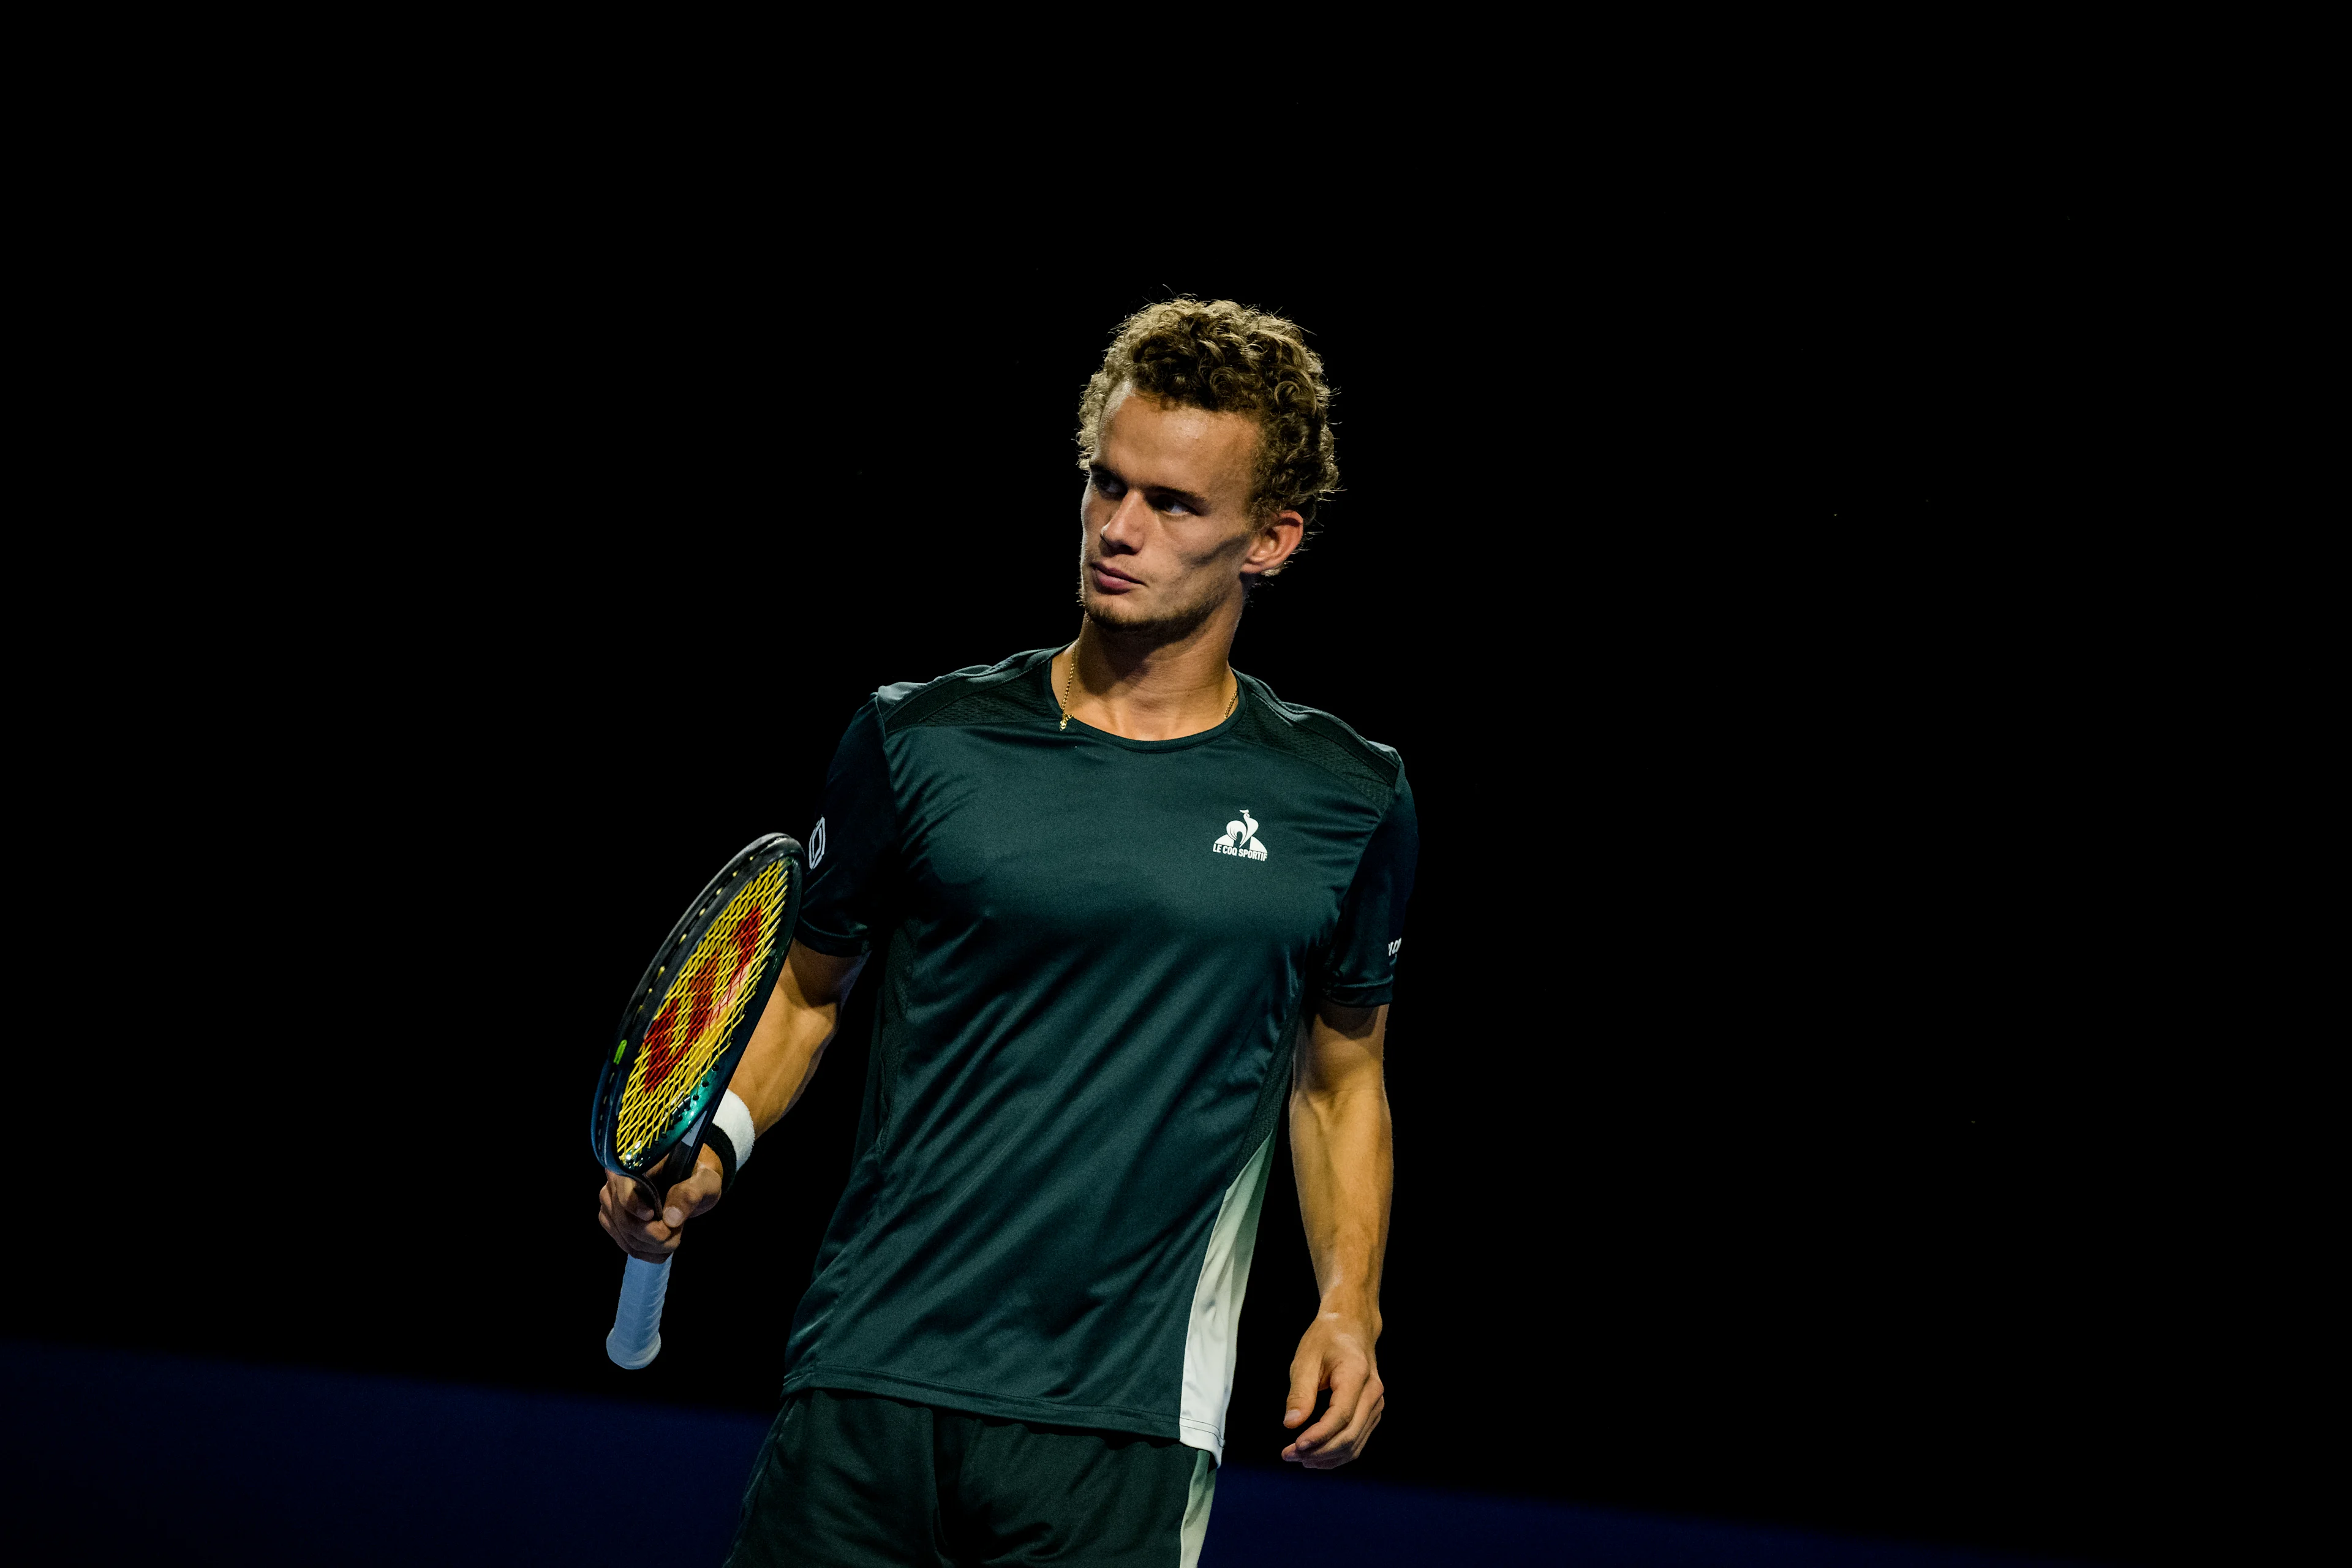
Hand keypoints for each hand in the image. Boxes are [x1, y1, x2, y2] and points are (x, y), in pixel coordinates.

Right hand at [595, 1146, 721, 1262]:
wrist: (691, 1185)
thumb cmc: (696, 1177)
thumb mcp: (703, 1181)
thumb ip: (689, 1194)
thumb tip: (671, 1218)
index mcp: (636, 1163)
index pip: (624, 1188)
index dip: (635, 1206)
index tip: (653, 1217)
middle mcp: (616, 1181)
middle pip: (625, 1218)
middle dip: (652, 1235)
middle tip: (676, 1236)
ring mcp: (611, 1202)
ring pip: (625, 1235)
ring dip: (651, 1246)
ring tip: (674, 1239)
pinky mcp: (614, 1220)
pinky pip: (624, 1243)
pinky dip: (645, 1251)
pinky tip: (662, 1249)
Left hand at [1281, 1307, 1383, 1468]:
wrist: (1351, 1326)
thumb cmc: (1327, 1339)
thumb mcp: (1306, 1359)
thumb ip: (1300, 1393)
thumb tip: (1291, 1424)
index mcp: (1356, 1374)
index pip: (1340, 1416)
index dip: (1318, 1436)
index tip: (1294, 1446)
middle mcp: (1372, 1392)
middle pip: (1349, 1435)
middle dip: (1318, 1451)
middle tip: (1288, 1455)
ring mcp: (1376, 1404)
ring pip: (1355, 1444)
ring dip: (1326, 1457)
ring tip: (1297, 1458)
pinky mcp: (1372, 1412)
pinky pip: (1357, 1440)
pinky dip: (1337, 1453)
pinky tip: (1315, 1456)